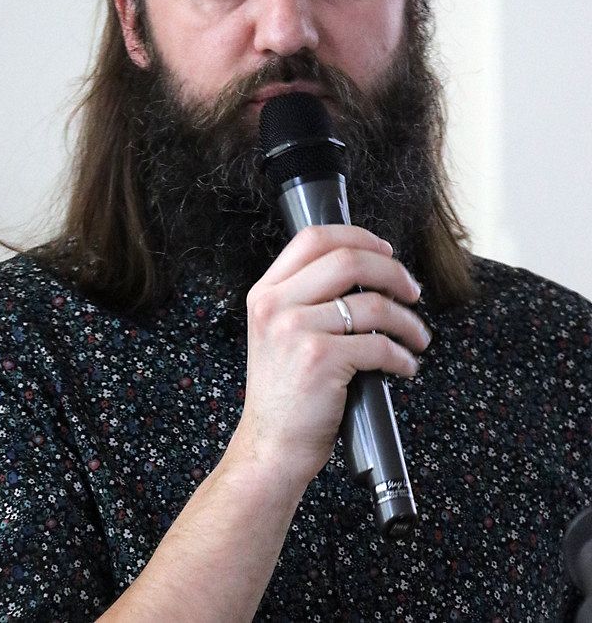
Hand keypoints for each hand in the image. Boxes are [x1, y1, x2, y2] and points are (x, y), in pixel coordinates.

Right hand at [233, 224, 429, 489]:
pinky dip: (402, 355)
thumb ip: (307, 299)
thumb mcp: (278, 333)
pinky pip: (378, 344)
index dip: (358, 236)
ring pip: (372, 303)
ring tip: (417, 337)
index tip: (385, 250)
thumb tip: (370, 273)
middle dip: (393, 271)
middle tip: (412, 290)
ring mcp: (295, 330)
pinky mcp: (320, 359)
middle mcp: (275, 305)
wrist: (271, 446)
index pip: (313, 238)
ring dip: (407, 320)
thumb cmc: (284, 393)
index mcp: (266, 292)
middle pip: (348, 259)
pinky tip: (405, 365)